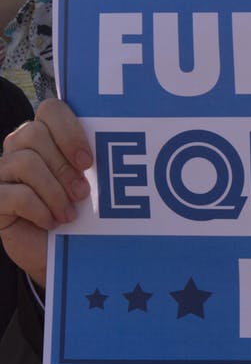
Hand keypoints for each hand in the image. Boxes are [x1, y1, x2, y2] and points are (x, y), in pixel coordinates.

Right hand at [0, 99, 91, 286]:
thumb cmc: (83, 213)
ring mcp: (3, 173)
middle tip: (83, 193)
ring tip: (70, 214)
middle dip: (63, 167)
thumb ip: (101, 162)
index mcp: (47, 136)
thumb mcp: (96, 185)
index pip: (51, 109)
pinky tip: (51, 222)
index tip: (89, 162)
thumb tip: (125, 148)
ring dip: (54, 191)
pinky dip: (37, 209)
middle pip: (34, 134)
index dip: (70, 131)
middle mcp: (20, 148)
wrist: (63, 254)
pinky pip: (12, 194)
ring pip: (24, 162)